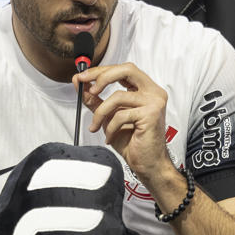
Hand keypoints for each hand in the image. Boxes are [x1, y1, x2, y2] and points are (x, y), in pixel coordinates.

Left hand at [76, 62, 180, 196]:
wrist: (147, 164)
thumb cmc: (132, 141)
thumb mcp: (108, 116)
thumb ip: (96, 99)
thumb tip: (79, 82)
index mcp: (146, 89)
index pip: (123, 70)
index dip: (101, 71)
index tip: (83, 77)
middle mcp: (153, 92)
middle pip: (126, 70)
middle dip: (102, 76)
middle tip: (87, 87)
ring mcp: (154, 102)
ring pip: (118, 96)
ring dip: (100, 113)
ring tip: (96, 127)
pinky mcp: (151, 115)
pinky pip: (121, 115)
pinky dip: (110, 127)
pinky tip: (110, 137)